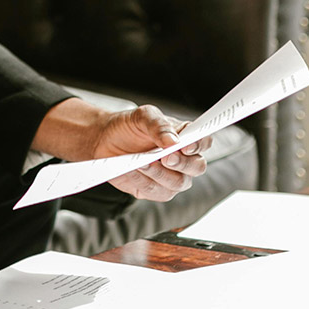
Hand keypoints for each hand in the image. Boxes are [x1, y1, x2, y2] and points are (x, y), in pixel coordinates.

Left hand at [31, 98, 211, 202]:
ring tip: (141, 162)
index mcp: (186, 136)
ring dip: (159, 174)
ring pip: (177, 183)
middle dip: (181, 163)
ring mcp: (171, 176)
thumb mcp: (142, 116)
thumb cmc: (128, 126)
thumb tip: (174, 141)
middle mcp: (183, 159)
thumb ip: (159, 126)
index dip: (200, 145)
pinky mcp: (155, 190)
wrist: (104, 140)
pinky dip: (143, 182)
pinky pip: (157, 192)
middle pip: (197, 167)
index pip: (204, 141)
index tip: (186, 146)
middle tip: (164, 157)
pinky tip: (132, 171)